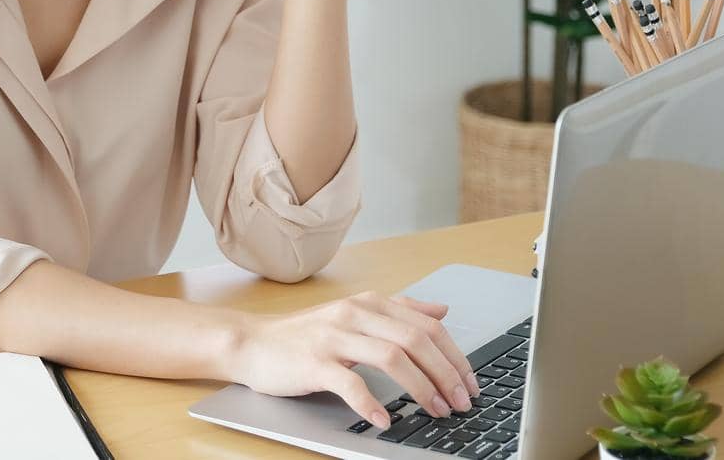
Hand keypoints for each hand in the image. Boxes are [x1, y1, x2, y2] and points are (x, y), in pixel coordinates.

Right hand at [223, 291, 480, 429]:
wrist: (253, 343)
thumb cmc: (305, 334)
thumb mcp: (355, 314)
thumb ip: (399, 310)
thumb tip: (441, 311)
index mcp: (370, 303)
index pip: (427, 325)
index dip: (454, 355)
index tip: (470, 382)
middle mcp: (356, 314)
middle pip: (416, 339)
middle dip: (446, 373)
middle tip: (461, 402)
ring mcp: (334, 336)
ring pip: (391, 356)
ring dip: (421, 387)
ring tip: (436, 411)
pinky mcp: (314, 362)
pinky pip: (349, 383)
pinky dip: (371, 403)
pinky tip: (385, 420)